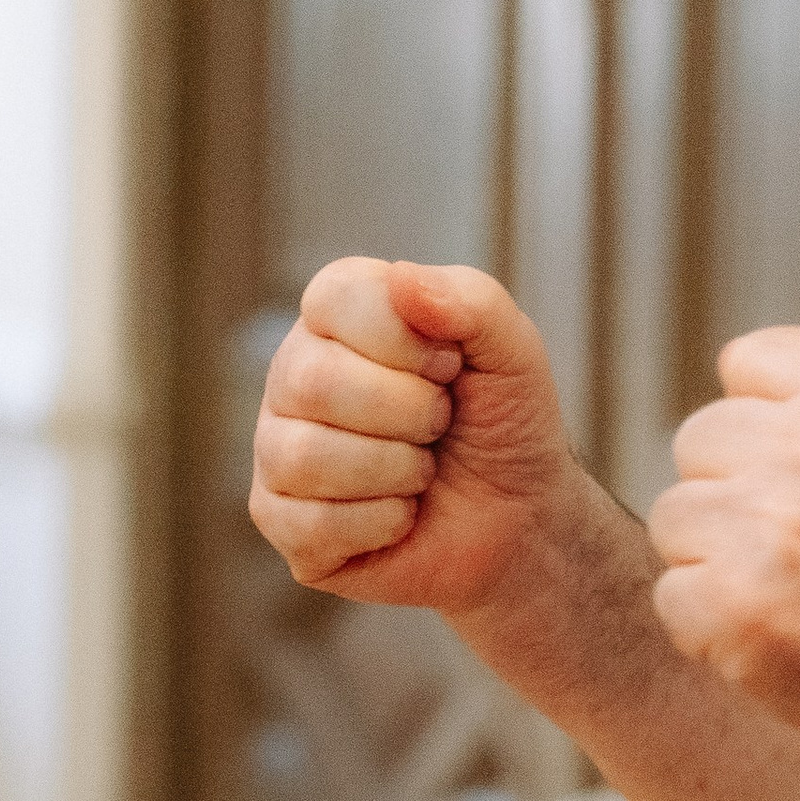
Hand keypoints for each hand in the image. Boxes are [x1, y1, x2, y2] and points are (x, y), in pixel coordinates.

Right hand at [250, 257, 577, 620]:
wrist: (521, 522)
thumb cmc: (505, 427)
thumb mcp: (513, 354)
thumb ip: (472, 301)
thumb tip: (401, 276)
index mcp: (339, 317)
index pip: (336, 297)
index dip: (407, 339)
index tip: (451, 366)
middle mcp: (294, 374)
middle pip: (313, 380)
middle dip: (409, 412)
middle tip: (440, 425)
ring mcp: (278, 448)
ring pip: (305, 455)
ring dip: (398, 470)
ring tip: (421, 471)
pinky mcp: (280, 519)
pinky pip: (311, 523)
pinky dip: (382, 523)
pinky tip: (401, 514)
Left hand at [645, 328, 799, 764]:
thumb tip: (730, 373)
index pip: (749, 360)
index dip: (766, 424)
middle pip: (700, 437)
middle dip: (735, 493)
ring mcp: (775, 525)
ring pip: (675, 515)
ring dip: (718, 562)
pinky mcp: (734, 602)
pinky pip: (672, 592)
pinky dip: (712, 630)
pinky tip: (783, 643)